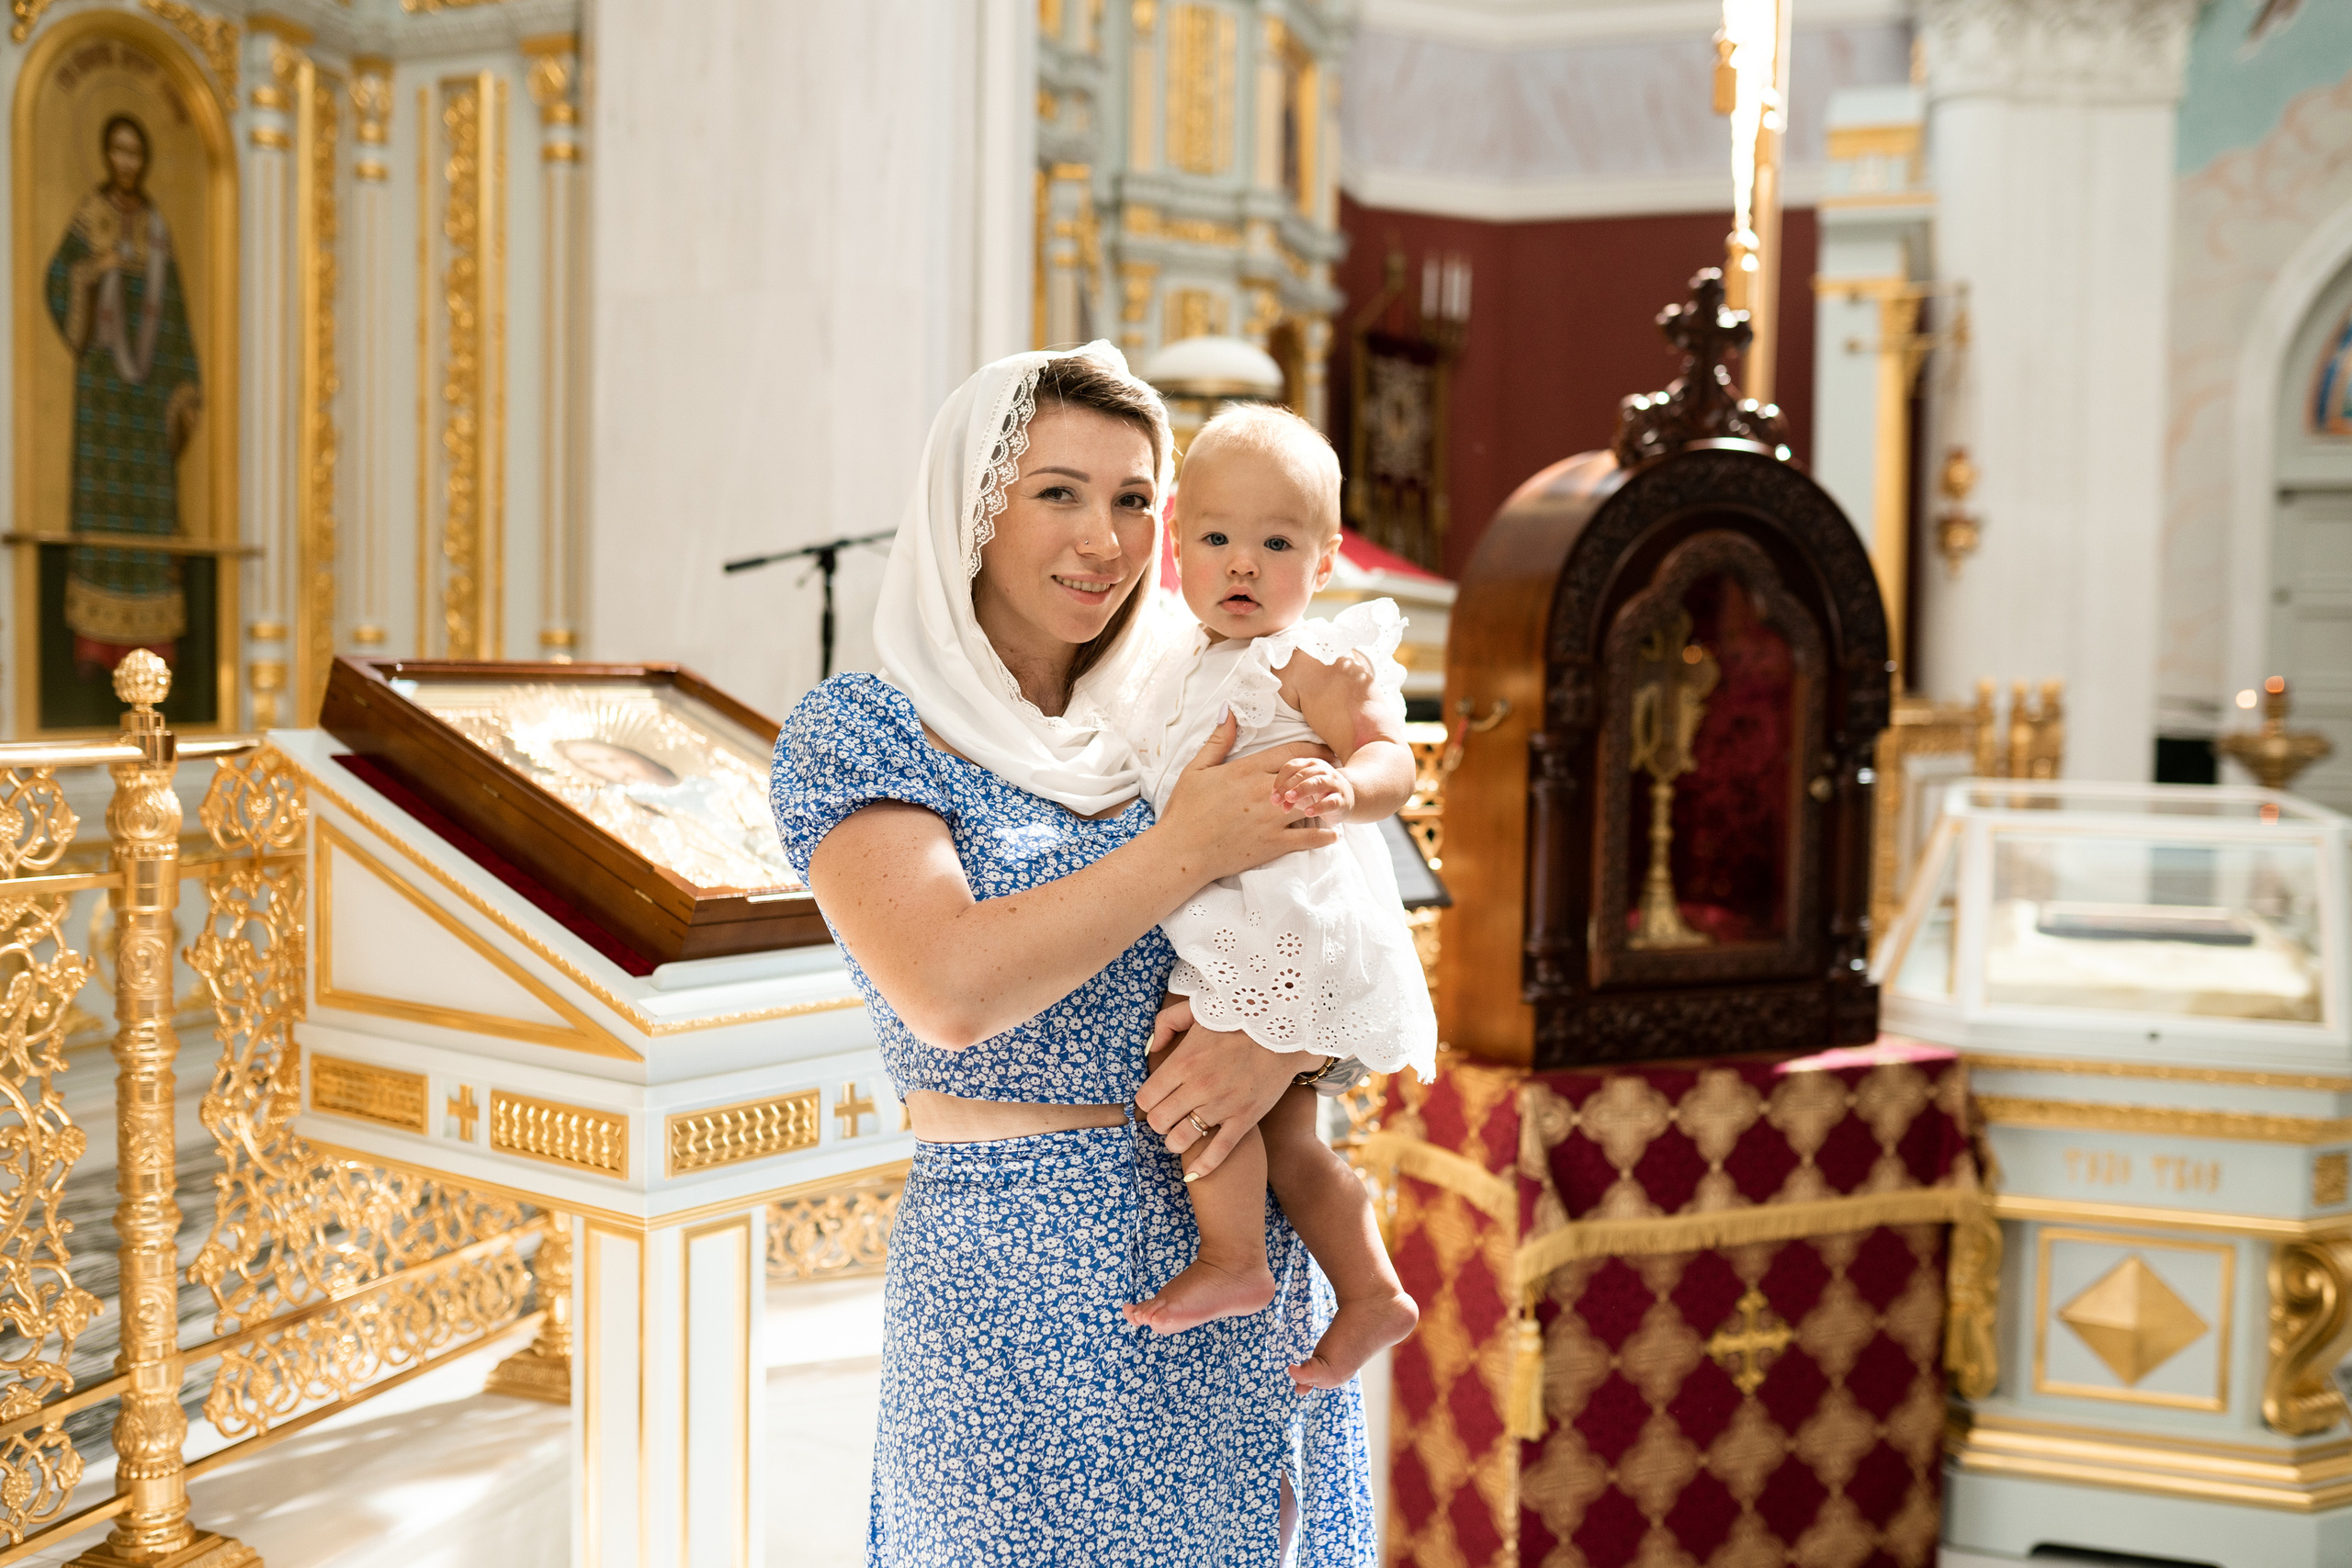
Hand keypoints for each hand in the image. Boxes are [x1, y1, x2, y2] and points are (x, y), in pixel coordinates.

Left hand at [1135, 1007, 1317, 1177]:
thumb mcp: (1198, 1009)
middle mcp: (1198, 1087)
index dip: (1146, 1103)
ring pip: (1181, 1140)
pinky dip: (1202, 1167)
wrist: (1285, 1033)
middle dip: (1159, 1123)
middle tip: (1168, 1116)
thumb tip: (1152, 1049)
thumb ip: (1167, 1023)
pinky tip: (1192, 1173)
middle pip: (1159, 1123)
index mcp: (1183, 1061)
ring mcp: (1222, 1106)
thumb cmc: (1238, 1020)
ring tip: (1181, 1135)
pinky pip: (1217, 1153)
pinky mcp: (1244, 1119)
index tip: (1155, 1101)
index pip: (1145, 1099)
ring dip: (1175, 1142)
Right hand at [1156, 714, 1338, 880]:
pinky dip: (1325, 835)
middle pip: (1308, 777)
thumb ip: (1218, 740)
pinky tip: (1333, 833)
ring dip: (1327, 803)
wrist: (1182, 851)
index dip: (1313, 749)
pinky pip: (1309, 838)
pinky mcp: (1274, 844)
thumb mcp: (1196, 769)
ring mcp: (1272, 820)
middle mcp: (1265, 793)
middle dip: (1325, 774)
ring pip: (1313, 805)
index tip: (1325, 750)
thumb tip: (1229, 710)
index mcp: (1247, 771)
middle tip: (1337, 773)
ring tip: (1336, 800)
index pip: (1292, 753)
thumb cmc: (1185, 810)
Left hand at [1272, 757, 1350, 821]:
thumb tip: (1276, 802)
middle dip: (1286, 786)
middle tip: (1274, 799)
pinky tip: (1308, 812)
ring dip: (1301, 790)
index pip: (1291, 766)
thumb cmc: (1317, 794)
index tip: (1272, 795)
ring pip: (1317, 782)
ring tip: (1289, 798)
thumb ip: (1287, 794)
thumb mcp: (1300, 792)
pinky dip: (1319, 807)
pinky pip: (1330, 801)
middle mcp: (1323, 770)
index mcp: (1310, 764)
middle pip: (1302, 774)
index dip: (1280, 780)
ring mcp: (1334, 784)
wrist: (1346, 800)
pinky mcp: (1342, 799)